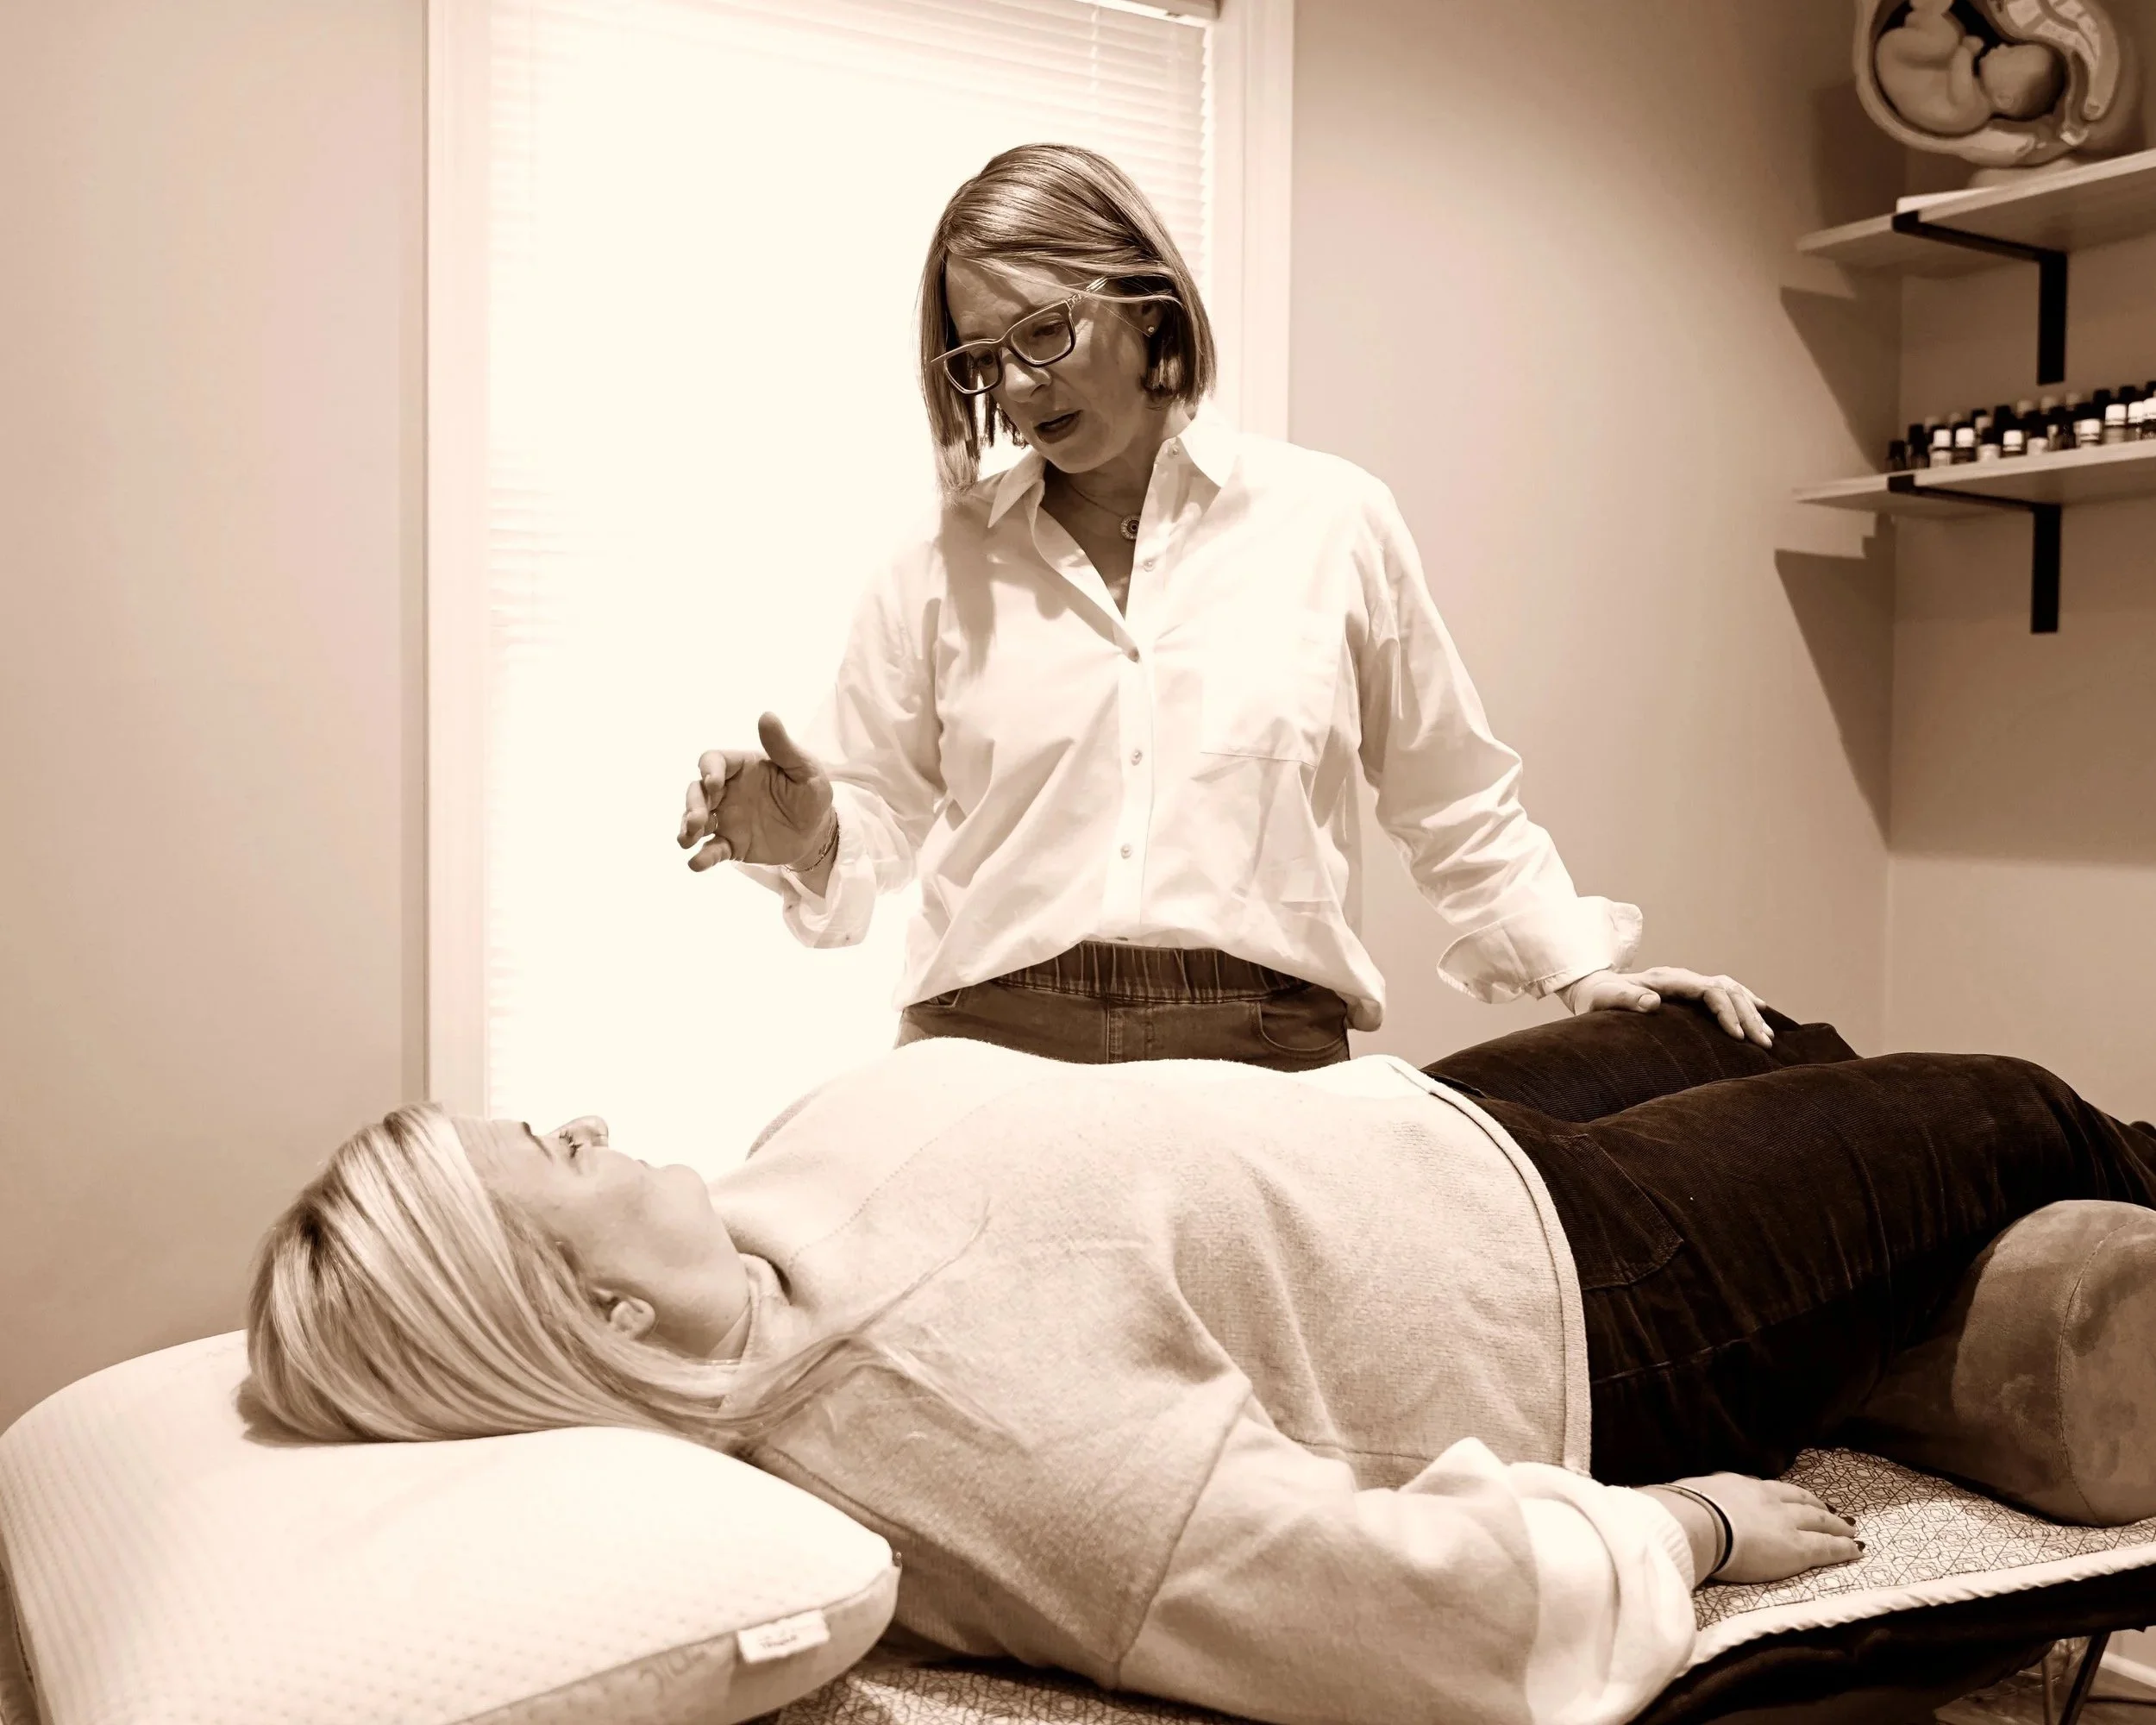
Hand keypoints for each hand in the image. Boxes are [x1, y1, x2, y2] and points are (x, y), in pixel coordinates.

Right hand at [677, 712, 834, 870]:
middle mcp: (727, 791)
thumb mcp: (804, 769)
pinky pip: (711, 849)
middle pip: (696, 791)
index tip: (715, 783)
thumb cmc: (811, 794)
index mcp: (741, 767)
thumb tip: (767, 715)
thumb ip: (783, 747)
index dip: (708, 770)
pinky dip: (702, 857)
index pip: (712, 761)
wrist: (818, 832)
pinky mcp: (731, 844)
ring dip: (687, 829)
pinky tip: (696, 864)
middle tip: (698, 820)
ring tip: (686, 840)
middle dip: (692, 804)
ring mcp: (726, 818)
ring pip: (696, 820)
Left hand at [1562, 966, 1772, 1047]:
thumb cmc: (1599, 997)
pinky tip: (1759, 1015)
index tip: (1737, 1036)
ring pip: (1729, 989)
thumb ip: (1628, 1000)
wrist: (1593, 987)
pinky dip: (1744, 1002)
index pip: (1708, 990)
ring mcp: (1686, 982)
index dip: (1726, 1011)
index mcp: (1666, 979)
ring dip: (1750, 1011)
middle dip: (1747, 1016)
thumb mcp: (1606, 1000)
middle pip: (1726, 989)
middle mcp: (1681, 977)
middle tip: (1764, 1043)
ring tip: (1768, 1036)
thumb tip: (1652, 1003)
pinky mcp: (1688, 990)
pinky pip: (1724, 991)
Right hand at [1646, 1473, 1860, 1586]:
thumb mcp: (1692, 1496)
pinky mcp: (1797, 1548)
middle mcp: (1769, 1499)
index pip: (1774, 1490)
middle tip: (1835, 1512)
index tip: (1801, 1499)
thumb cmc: (1684, 1511)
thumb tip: (1686, 1504)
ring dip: (1836, 1525)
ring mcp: (1785, 1522)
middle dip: (1820, 1507)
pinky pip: (1827, 1547)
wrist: (1697, 1523)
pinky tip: (1855, 1549)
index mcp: (1742, 1487)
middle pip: (1802, 1502)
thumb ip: (1701, 1501)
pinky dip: (1843, 1547)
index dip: (1791, 1496)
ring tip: (1849, 1529)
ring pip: (1819, 1521)